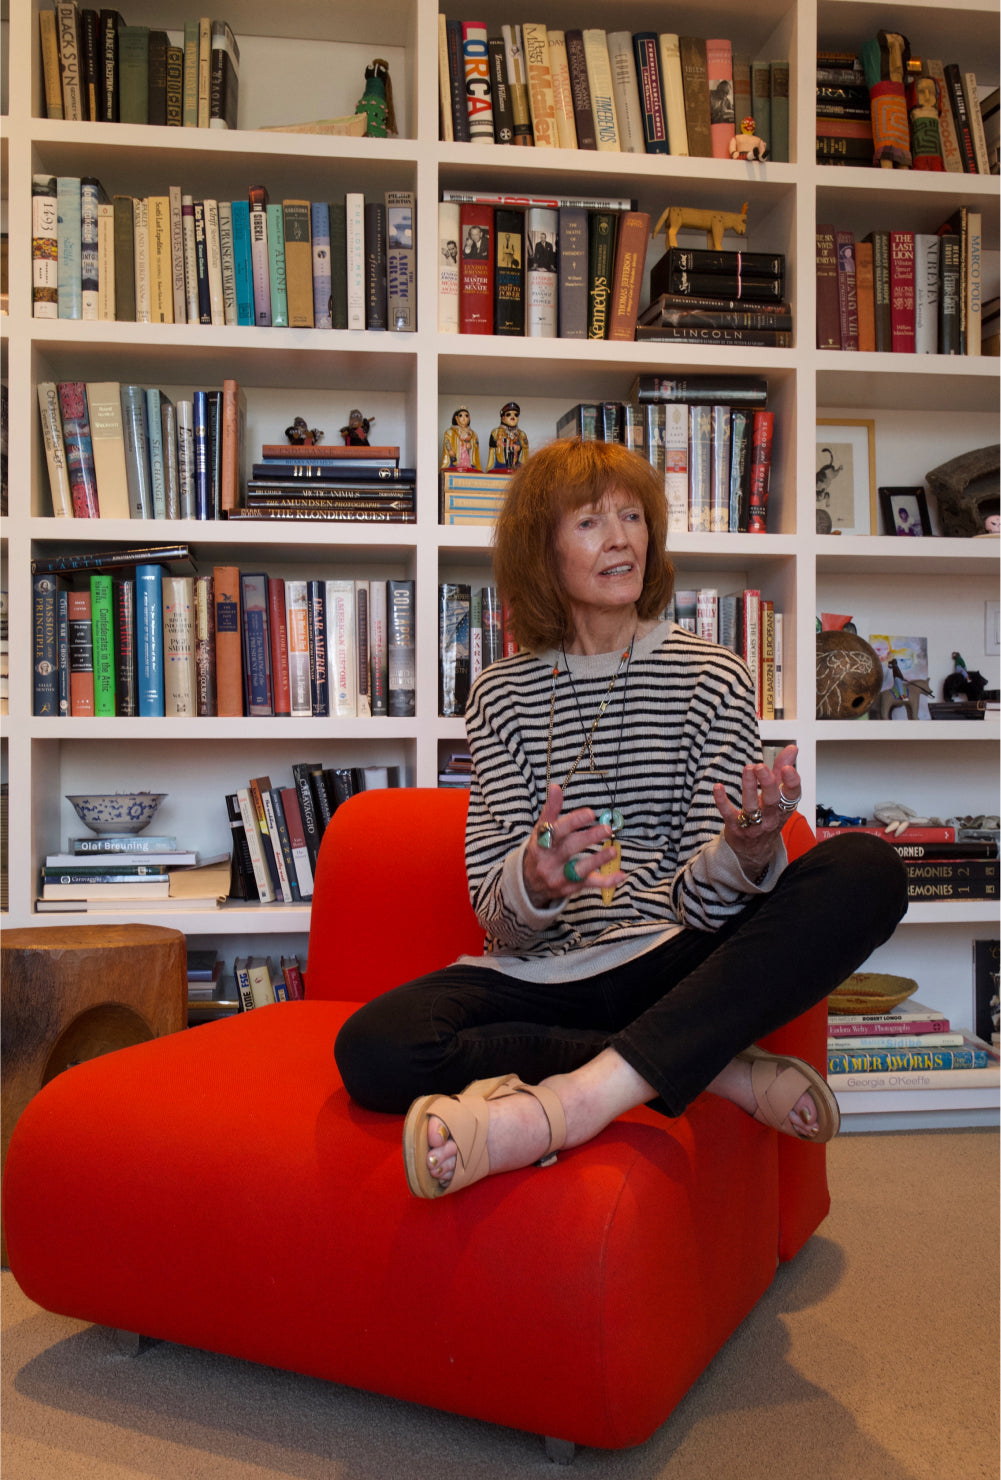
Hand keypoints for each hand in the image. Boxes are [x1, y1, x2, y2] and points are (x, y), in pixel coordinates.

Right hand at [524, 784, 625, 907]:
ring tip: (613, 851)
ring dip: (597, 860)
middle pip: (568, 849)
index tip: (590, 813)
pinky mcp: (570, 888)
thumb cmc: (541, 850)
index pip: (556, 831)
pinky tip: (620, 875)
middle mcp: (548, 861)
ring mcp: (559, 876)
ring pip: (579, 869)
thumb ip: (551, 810)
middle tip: (606, 829)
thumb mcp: (541, 831)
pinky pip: (589, 885)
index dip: (573, 822)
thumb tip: (556, 787)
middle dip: (588, 838)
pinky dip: (606, 881)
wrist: (529, 884)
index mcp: (541, 843)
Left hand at [712, 745, 801, 879]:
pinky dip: (722, 801)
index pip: (792, 795)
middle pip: (772, 801)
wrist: (754, 850)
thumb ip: (782, 770)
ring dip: (748, 787)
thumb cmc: (768, 816)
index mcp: (784, 807)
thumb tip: (792, 748)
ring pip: (751, 806)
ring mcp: (753, 824)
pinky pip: (729, 814)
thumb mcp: (778, 795)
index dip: (792, 782)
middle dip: (767, 783)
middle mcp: (771, 817)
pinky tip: (718, 787)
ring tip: (748, 769)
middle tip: (760, 767)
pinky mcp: (735, 827)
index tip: (787, 768)